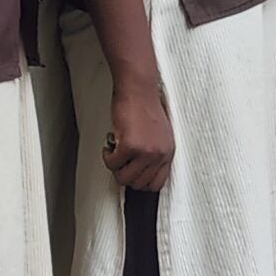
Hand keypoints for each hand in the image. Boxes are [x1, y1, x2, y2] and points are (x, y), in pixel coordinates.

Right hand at [102, 77, 174, 192]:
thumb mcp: (159, 136)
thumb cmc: (146, 108)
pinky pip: (112, 164)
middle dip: (125, 174)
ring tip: (116, 151)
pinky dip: (107, 156)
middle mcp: (160, 154)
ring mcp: (146, 152)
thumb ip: (155, 154)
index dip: (140, 181)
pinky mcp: (130, 146)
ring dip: (115, 166)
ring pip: (123, 178)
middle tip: (121, 160)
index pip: (157, 183)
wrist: (139, 91)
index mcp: (168, 152)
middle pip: (138, 184)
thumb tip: (142, 172)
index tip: (132, 174)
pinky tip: (111, 144)